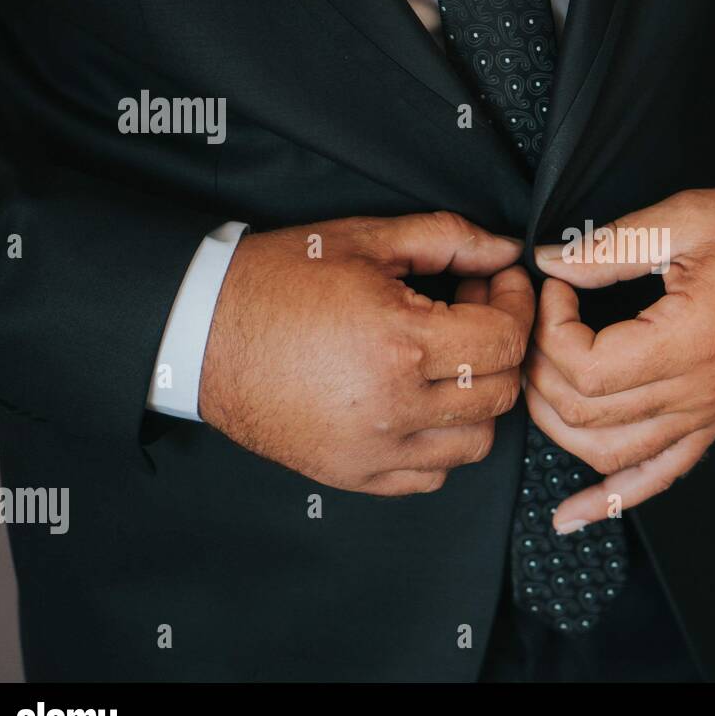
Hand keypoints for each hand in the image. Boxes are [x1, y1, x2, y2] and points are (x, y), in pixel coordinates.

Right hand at [199, 213, 533, 495]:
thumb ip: (447, 239)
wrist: (199, 334)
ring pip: (477, 441)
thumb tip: (504, 251)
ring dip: (478, 398)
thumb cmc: (276, 282)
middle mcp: (393, 406)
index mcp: (400, 343)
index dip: (515, 305)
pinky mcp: (353, 475)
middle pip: (500, 391)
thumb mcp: (364, 240)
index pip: (506, 340)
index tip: (500, 284)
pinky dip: (441, 442)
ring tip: (449, 360)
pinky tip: (420, 401)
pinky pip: (433, 474)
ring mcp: (374, 450)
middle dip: (501, 346)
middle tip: (473, 310)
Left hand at [526, 186, 714, 528]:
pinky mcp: (713, 424)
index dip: (550, 329)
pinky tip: (572, 514)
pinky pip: (657, 478)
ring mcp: (707, 415)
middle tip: (538, 324)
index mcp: (692, 339)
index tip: (555, 289)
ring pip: (609, 453)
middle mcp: (699, 391)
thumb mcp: (685, 219)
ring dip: (559, 425)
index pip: (587, 367)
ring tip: (541, 378)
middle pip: (587, 414)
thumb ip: (611, 245)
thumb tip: (551, 263)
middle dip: (542, 370)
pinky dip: (611, 500)